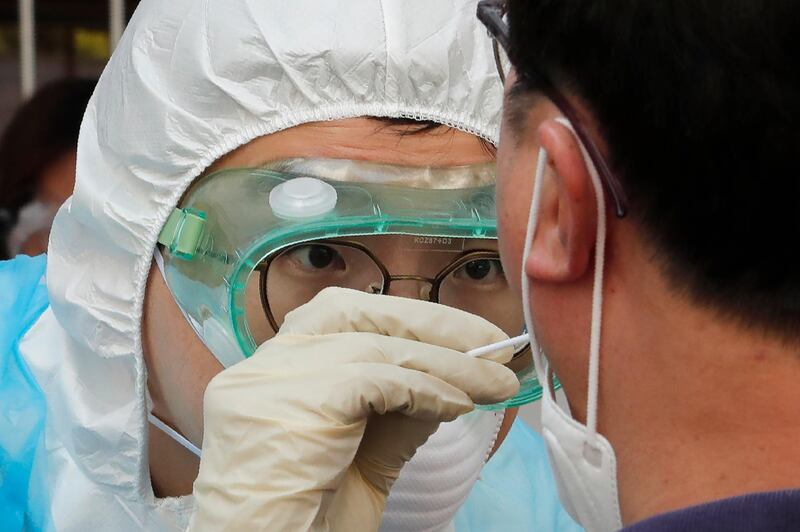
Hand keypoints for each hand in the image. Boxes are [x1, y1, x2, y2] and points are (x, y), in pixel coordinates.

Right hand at [188, 287, 518, 530]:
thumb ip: (398, 412)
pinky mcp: (288, 409)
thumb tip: (453, 379)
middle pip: (350, 311)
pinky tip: (457, 406)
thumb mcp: (366, 457)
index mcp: (272, 373)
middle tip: (493, 342)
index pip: (343, 318)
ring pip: (372, 347)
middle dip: (429, 321)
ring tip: (493, 383)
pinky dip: (425, 389)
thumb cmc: (309, 525)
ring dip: (445, 364)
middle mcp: (259, 368)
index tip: (471, 337)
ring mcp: (266, 385)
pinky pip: (373, 380)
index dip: (409, 319)